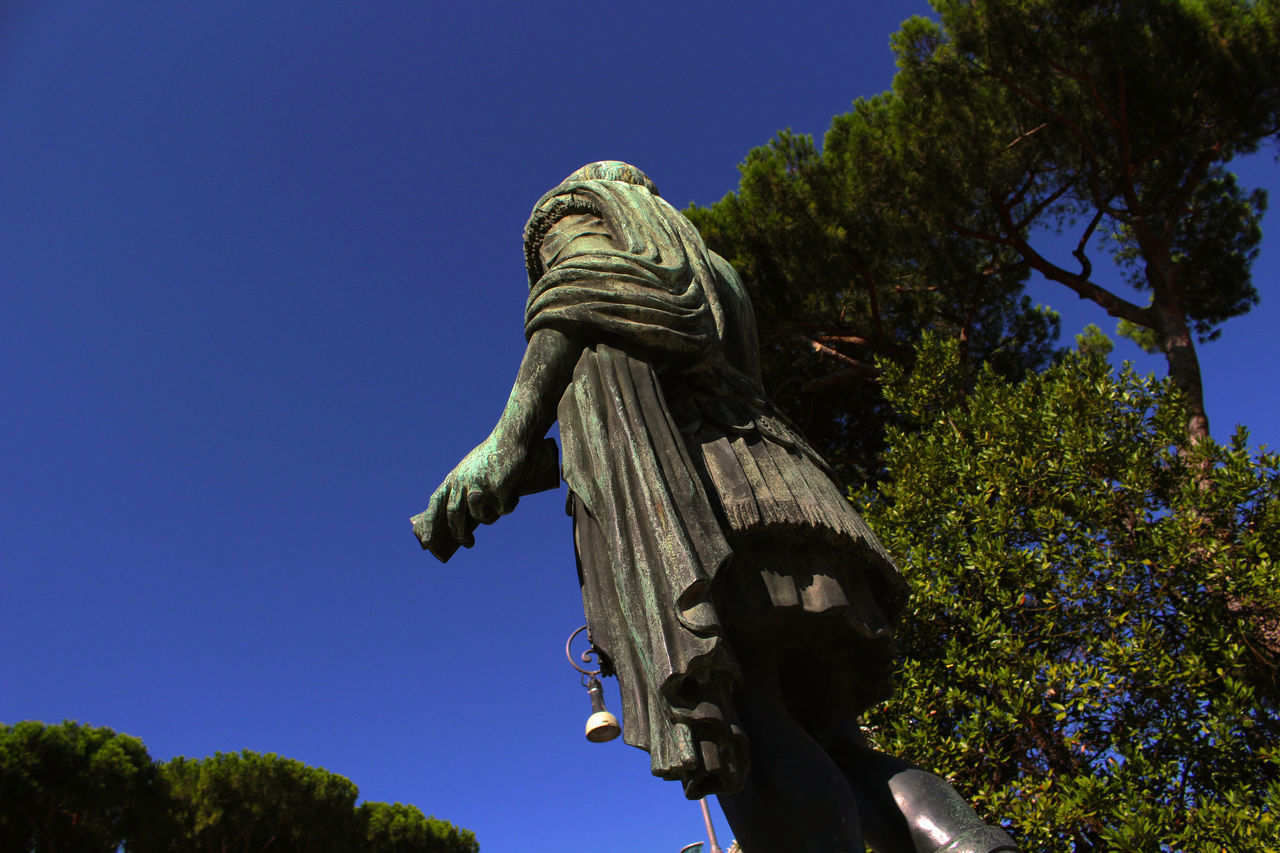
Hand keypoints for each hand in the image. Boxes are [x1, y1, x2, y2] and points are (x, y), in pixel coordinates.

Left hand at [421, 433, 528, 555]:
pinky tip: (513, 496)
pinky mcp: (497, 487)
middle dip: (459, 533)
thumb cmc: (492, 457)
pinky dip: (509, 506)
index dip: (430, 523)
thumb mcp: (472, 472)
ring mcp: (479, 484)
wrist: (512, 438)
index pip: (436, 503)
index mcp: (454, 478)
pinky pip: (502, 509)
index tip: (426, 541)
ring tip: (499, 509)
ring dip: (490, 518)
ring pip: (480, 516)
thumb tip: (464, 523)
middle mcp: (462, 481)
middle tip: (468, 544)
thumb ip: (465, 492)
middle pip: (454, 515)